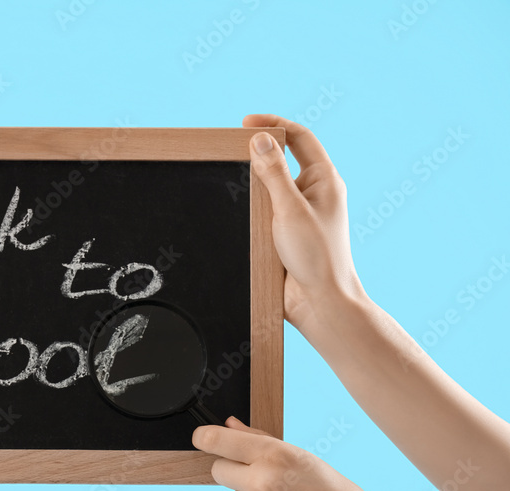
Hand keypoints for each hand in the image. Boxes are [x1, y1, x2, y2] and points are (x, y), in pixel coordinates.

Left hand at [194, 417, 391, 490]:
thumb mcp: (304, 460)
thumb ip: (261, 441)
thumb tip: (229, 425)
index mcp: (276, 456)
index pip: (220, 441)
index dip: (204, 437)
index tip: (199, 437)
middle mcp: (261, 483)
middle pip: (218, 470)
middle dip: (232, 471)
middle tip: (260, 478)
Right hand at [242, 114, 365, 330]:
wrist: (319, 301)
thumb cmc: (316, 257)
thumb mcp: (290, 209)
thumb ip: (273, 173)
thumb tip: (259, 140)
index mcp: (324, 180)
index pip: (299, 138)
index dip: (273, 125)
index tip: (245, 123)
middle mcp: (313, 193)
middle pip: (283, 158)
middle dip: (258, 152)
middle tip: (232, 150)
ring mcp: (298, 213)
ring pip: (270, 186)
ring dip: (251, 182)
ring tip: (231, 181)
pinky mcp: (285, 232)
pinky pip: (264, 209)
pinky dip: (250, 205)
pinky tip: (236, 209)